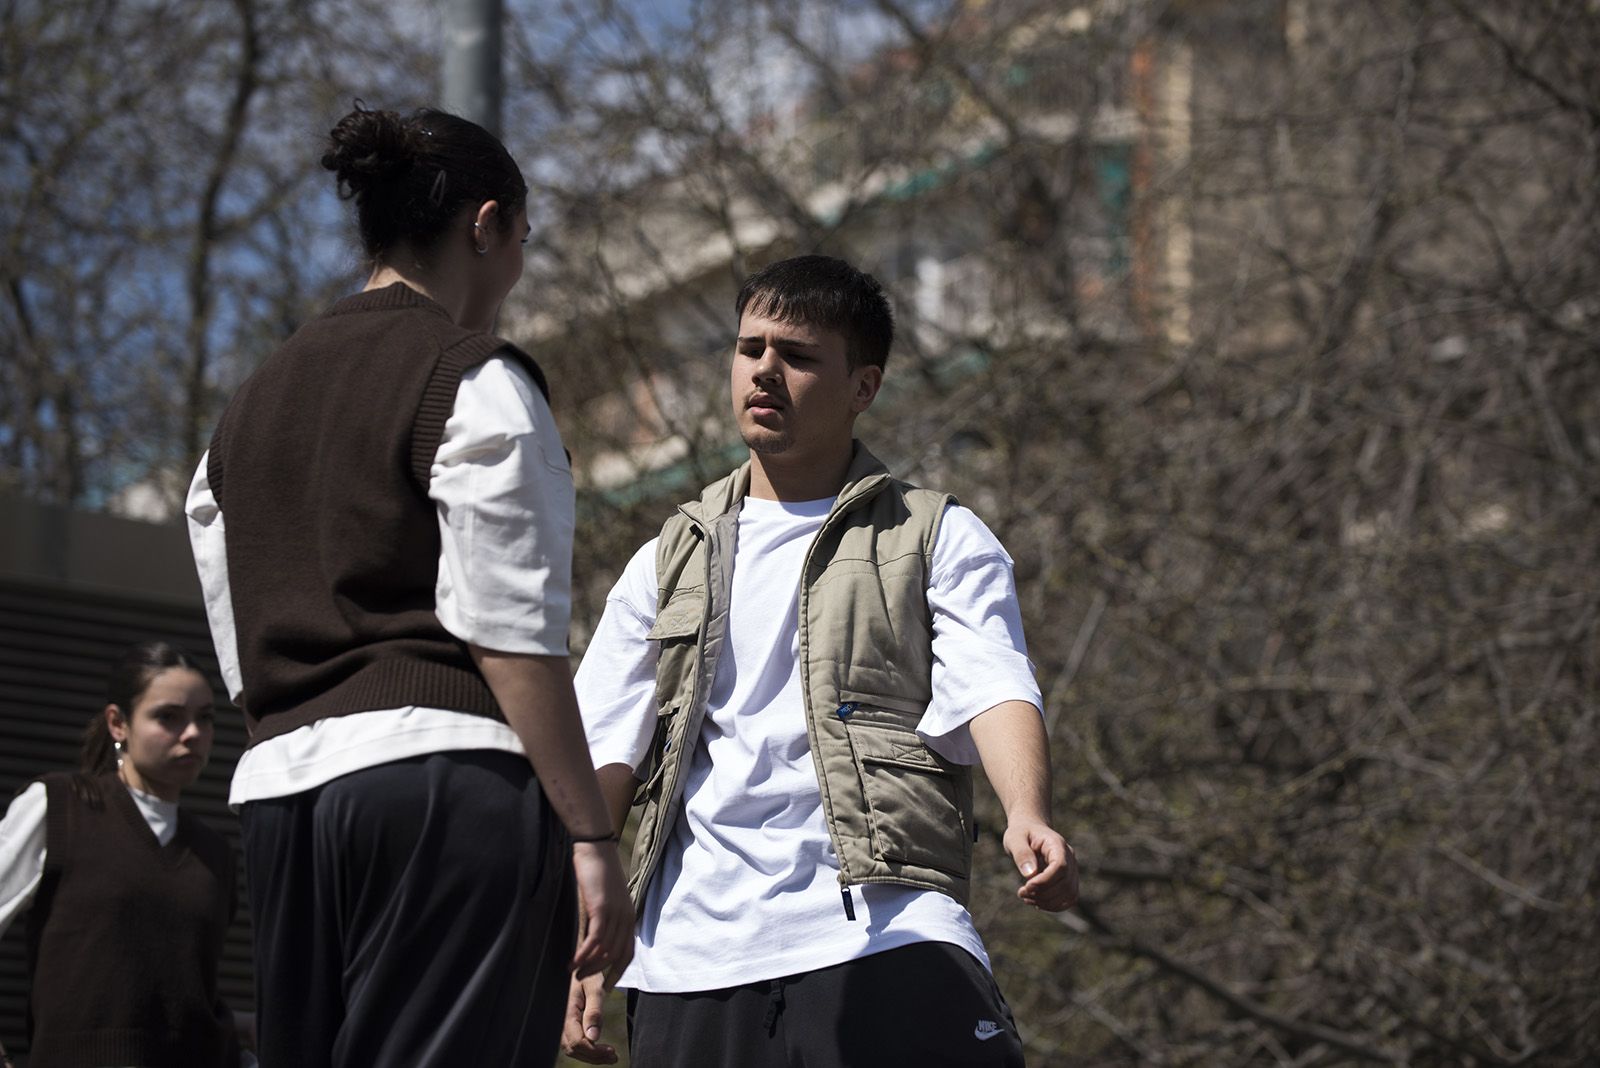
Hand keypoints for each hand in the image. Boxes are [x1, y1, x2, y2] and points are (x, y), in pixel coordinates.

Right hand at [561, 971, 617, 1063]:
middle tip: (614, 1057)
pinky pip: (571, 1041)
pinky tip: (598, 1048)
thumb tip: (594, 1038)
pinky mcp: (565, 1022)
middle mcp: (560, 1020)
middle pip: (573, 1048)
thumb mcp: (595, 988)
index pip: (577, 1042)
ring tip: (609, 1056)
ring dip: (590, 1055)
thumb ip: (594, 1012)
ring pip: (571, 1048)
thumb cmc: (587, 974)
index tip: (612, 1052)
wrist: (578, 964)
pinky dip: (585, 1048)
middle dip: (593, 1056)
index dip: (594, 1051)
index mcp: (567, 1012)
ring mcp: (560, 1022)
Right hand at [571, 840, 633, 979]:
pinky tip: (572, 961)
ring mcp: (616, 914)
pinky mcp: (602, 909)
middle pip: (616, 955)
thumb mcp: (605, 898)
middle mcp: (626, 918)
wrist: (595, 849)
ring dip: (588, 965)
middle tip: (581, 979)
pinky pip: (595, 940)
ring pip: (605, 950)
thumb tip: (594, 937)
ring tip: (572, 971)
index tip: (606, 986)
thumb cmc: (597, 872)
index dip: (617, 971)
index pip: (628, 952)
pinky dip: (584, 954)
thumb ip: (605, 917)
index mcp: (629, 917)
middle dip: (599, 972)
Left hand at [1003, 818, 1077, 911]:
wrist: (1030, 831)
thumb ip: (1022, 853)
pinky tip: (1036, 902)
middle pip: (1065, 883)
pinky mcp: (1069, 880)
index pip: (1060, 866)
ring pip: (1069, 894)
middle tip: (1021, 893)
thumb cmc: (1021, 833)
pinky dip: (1054, 905)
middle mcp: (1069, 857)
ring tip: (1027, 898)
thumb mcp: (1014, 838)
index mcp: (1057, 844)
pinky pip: (1069, 899)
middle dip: (1043, 893)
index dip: (1045, 881)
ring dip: (1048, 902)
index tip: (1027, 886)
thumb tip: (1030, 874)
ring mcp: (1072, 869)